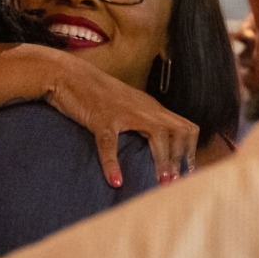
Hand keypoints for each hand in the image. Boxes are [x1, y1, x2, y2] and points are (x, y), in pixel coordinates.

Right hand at [43, 54, 198, 186]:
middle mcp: (143, 109)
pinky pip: (109, 144)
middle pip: (178, 131)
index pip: (185, 127)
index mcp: (151, 108)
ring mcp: (123, 113)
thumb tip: (152, 147)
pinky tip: (116, 181)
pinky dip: (113, 164)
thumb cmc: (95, 93)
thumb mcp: (126, 105)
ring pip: (156, 135)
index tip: (186, 173)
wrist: (68, 75)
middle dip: (180, 159)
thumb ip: (141, 121)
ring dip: (161, 160)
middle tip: (174, 182)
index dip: (189, 151)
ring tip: (160, 182)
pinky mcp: (100, 119)